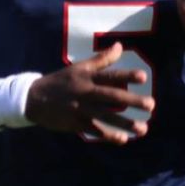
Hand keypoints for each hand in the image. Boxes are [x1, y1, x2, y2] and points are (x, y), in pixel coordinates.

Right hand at [24, 43, 153, 143]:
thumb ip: (101, 59)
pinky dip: (108, 136)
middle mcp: (85, 93)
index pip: (109, 76)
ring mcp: (80, 109)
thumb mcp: (79, 68)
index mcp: (86, 77)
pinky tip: (123, 139)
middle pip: (111, 97)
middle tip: (151, 105)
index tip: (143, 77)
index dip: (126, 76)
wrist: (33, 99)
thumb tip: (120, 46)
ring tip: (143, 128)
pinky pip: (95, 130)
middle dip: (131, 102)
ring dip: (125, 123)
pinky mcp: (75, 123)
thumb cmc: (60, 81)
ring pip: (106, 117)